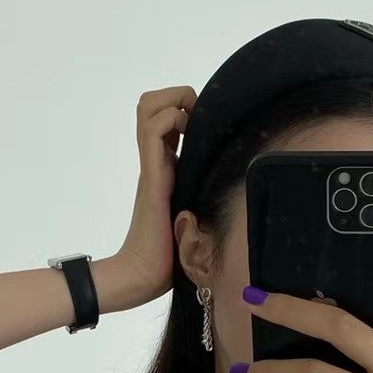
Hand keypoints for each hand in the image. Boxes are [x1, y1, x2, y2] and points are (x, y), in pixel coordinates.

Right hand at [113, 85, 197, 308]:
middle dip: (174, 96)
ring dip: (173, 102)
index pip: (163, 119)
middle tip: (194, 118)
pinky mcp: (153, 177)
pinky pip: (155, 130)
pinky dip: (171, 120)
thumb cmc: (166, 258)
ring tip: (189, 125)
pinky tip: (187, 138)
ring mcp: (151, 167)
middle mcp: (155, 163)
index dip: (182, 108)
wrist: (142, 276)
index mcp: (164, 170)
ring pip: (149, 107)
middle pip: (149, 104)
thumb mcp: (192, 220)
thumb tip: (229, 200)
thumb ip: (201, 203)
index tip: (202, 125)